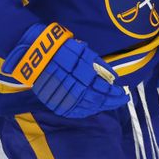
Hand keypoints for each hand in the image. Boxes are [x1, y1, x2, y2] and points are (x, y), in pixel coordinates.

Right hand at [2, 23, 127, 117]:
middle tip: (120, 101)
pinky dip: (85, 111)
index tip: (124, 94)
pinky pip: (73, 110)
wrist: (34, 52)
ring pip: (86, 106)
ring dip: (100, 106)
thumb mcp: (82, 51)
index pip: (104, 89)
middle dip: (111, 101)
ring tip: (109, 104)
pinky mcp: (54, 100)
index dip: (115, 94)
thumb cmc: (61, 47)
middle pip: (97, 99)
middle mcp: (75, 85)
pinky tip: (92, 109)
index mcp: (83, 72)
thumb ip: (97, 65)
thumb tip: (111, 78)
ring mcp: (64, 94)